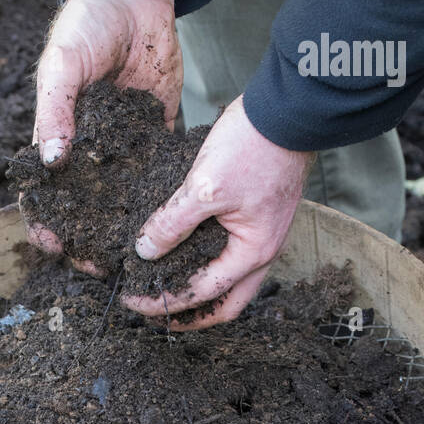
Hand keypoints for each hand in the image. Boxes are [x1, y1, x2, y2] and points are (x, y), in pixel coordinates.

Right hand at [27, 0, 181, 269]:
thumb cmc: (85, 25)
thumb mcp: (61, 65)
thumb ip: (54, 113)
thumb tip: (49, 162)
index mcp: (57, 139)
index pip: (43, 196)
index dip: (45, 225)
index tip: (54, 247)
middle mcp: (88, 154)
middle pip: (84, 211)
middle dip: (87, 242)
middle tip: (100, 267)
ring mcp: (122, 150)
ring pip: (120, 203)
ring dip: (126, 232)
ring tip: (137, 259)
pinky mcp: (154, 138)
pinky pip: (157, 176)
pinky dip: (162, 201)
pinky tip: (172, 225)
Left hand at [122, 96, 314, 327]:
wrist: (288, 107)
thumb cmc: (254, 145)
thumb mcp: (203, 187)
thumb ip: (172, 223)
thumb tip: (145, 251)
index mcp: (252, 253)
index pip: (202, 294)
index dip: (165, 303)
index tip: (134, 301)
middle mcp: (264, 252)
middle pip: (227, 304)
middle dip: (194, 315)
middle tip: (161, 316)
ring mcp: (265, 234)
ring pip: (233, 281)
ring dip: (203, 291)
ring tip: (172, 290)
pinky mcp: (260, 216)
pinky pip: (233, 253)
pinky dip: (210, 262)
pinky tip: (189, 253)